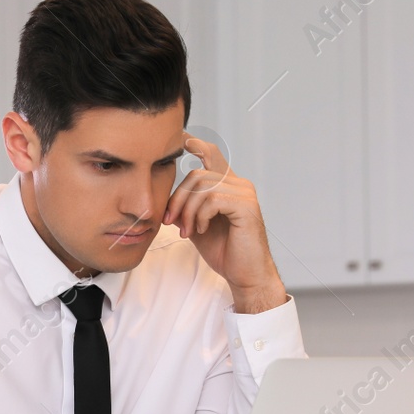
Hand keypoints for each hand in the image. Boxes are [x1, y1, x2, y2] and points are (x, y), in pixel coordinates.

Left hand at [162, 135, 285, 313]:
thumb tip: (167, 200)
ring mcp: (244, 193)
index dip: (194, 144)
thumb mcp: (197, 225)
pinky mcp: (246, 206)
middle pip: (196, 175)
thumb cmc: (225, 251)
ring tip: (187, 231)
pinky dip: (201, 216)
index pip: (211, 155)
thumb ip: (186, 208)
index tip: (179, 139)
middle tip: (170, 221)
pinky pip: (213, 199)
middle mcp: (238, 185)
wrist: (245, 274)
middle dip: (177, 198)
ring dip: (188, 211)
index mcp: (227, 186)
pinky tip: (202, 230)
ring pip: (203, 187)